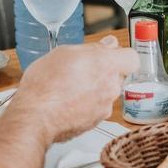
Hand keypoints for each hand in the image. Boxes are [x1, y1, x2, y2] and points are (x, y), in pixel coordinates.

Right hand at [10, 36, 138, 143]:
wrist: (35, 117)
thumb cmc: (46, 84)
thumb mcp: (65, 53)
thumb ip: (93, 48)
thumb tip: (109, 45)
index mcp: (107, 65)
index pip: (132, 57)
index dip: (121, 55)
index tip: (109, 54)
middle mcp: (111, 87)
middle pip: (118, 76)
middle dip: (104, 71)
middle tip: (81, 69)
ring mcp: (104, 107)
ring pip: (106, 93)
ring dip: (94, 88)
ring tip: (70, 86)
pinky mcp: (95, 122)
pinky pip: (96, 108)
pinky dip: (86, 104)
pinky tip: (68, 101)